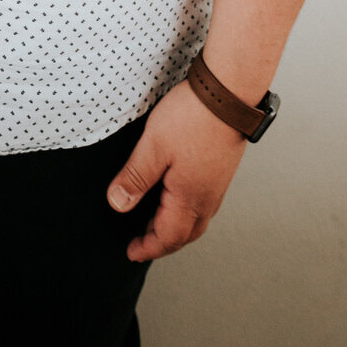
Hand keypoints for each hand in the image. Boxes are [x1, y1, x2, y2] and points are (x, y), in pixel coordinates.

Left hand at [107, 80, 247, 262]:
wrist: (228, 93)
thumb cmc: (193, 116)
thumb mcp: (153, 146)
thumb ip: (135, 177)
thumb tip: (118, 205)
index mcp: (190, 198)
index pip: (168, 237)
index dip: (148, 248)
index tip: (132, 252)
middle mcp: (208, 198)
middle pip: (185, 235)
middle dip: (162, 242)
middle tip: (141, 242)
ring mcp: (218, 184)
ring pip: (196, 220)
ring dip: (175, 227)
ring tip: (155, 221)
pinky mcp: (221, 170)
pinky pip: (203, 203)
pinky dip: (187, 211)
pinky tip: (176, 195)